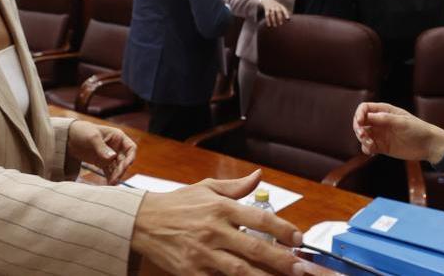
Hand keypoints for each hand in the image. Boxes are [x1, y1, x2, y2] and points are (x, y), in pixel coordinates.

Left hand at [66, 120, 135, 184]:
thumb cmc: (82, 132)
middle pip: (124, 160)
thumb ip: (102, 148)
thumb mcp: (92, 137)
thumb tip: (113, 157)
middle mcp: (116, 147)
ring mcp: (110, 156)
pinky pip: (109, 172)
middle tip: (115, 178)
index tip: (126, 166)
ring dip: (116, 176)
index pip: (131, 148)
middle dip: (121, 169)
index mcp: (118, 137)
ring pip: (118, 168)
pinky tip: (108, 184)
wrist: (68, 137)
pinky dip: (109, 178)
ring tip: (111, 184)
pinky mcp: (102, 163)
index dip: (130, 157)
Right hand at [131, 170, 309, 274]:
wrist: (141, 221)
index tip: (299, 238)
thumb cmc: (177, 204)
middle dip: (282, 260)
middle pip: (254, 248)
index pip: (259, 218)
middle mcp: (214, 230)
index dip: (282, 229)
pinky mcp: (191, 271)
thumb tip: (258, 176)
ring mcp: (202, 254)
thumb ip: (235, 186)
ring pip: (239, 270)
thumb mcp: (206, 187)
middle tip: (302, 269)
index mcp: (221, 208)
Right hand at [259, 0, 290, 28]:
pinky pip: (267, 15)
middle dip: (279, 18)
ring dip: (273, 20)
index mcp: (280, 6)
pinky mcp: (266, 9)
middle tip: (281, 24)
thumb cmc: (275, 6)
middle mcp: (276, 6)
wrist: (266, 0)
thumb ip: (284, 12)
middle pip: (278, 12)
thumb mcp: (280, 6)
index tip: (288, 18)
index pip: (284, 9)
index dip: (286, 14)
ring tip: (275, 26)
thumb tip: (289, 20)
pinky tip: (269, 25)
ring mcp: (271, 7)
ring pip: (272, 14)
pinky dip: (268, 21)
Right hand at [353, 102, 443, 162]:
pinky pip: (368, 146)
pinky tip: (372, 152)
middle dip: (358, 129)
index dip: (359, 114)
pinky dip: (366, 148)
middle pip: (360, 122)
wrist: (428, 145)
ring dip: (362, 140)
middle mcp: (380, 122)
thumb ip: (385, 119)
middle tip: (364, 136)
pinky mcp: (382, 146)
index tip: (360, 123)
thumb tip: (367, 117)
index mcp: (384, 111)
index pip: (365, 108)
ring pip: (363, 135)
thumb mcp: (402, 122)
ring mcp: (380, 134)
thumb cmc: (417, 129)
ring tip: (371, 145)